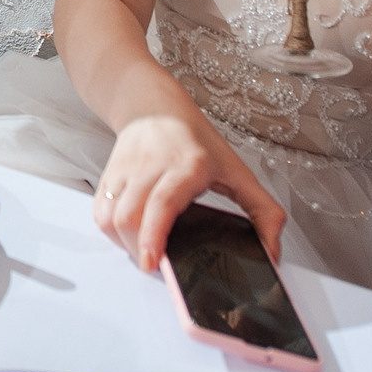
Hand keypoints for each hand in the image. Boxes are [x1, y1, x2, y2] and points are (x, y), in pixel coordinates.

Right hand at [93, 115, 285, 272]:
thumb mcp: (237, 170)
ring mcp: (126, 169)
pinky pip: (99, 210)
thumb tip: (272, 251)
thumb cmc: (195, 141)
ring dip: (123, 242)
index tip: (152, 263)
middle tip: (156, 265)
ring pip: (110, 216)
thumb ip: (264, 211)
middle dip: (137, 250)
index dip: (152, 235)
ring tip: (143, 250)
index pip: (161, 203)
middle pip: (130, 216)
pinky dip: (110, 230)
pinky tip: (128, 234)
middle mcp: (151, 165)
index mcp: (186, 165)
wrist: (152, 105)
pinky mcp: (108, 173)